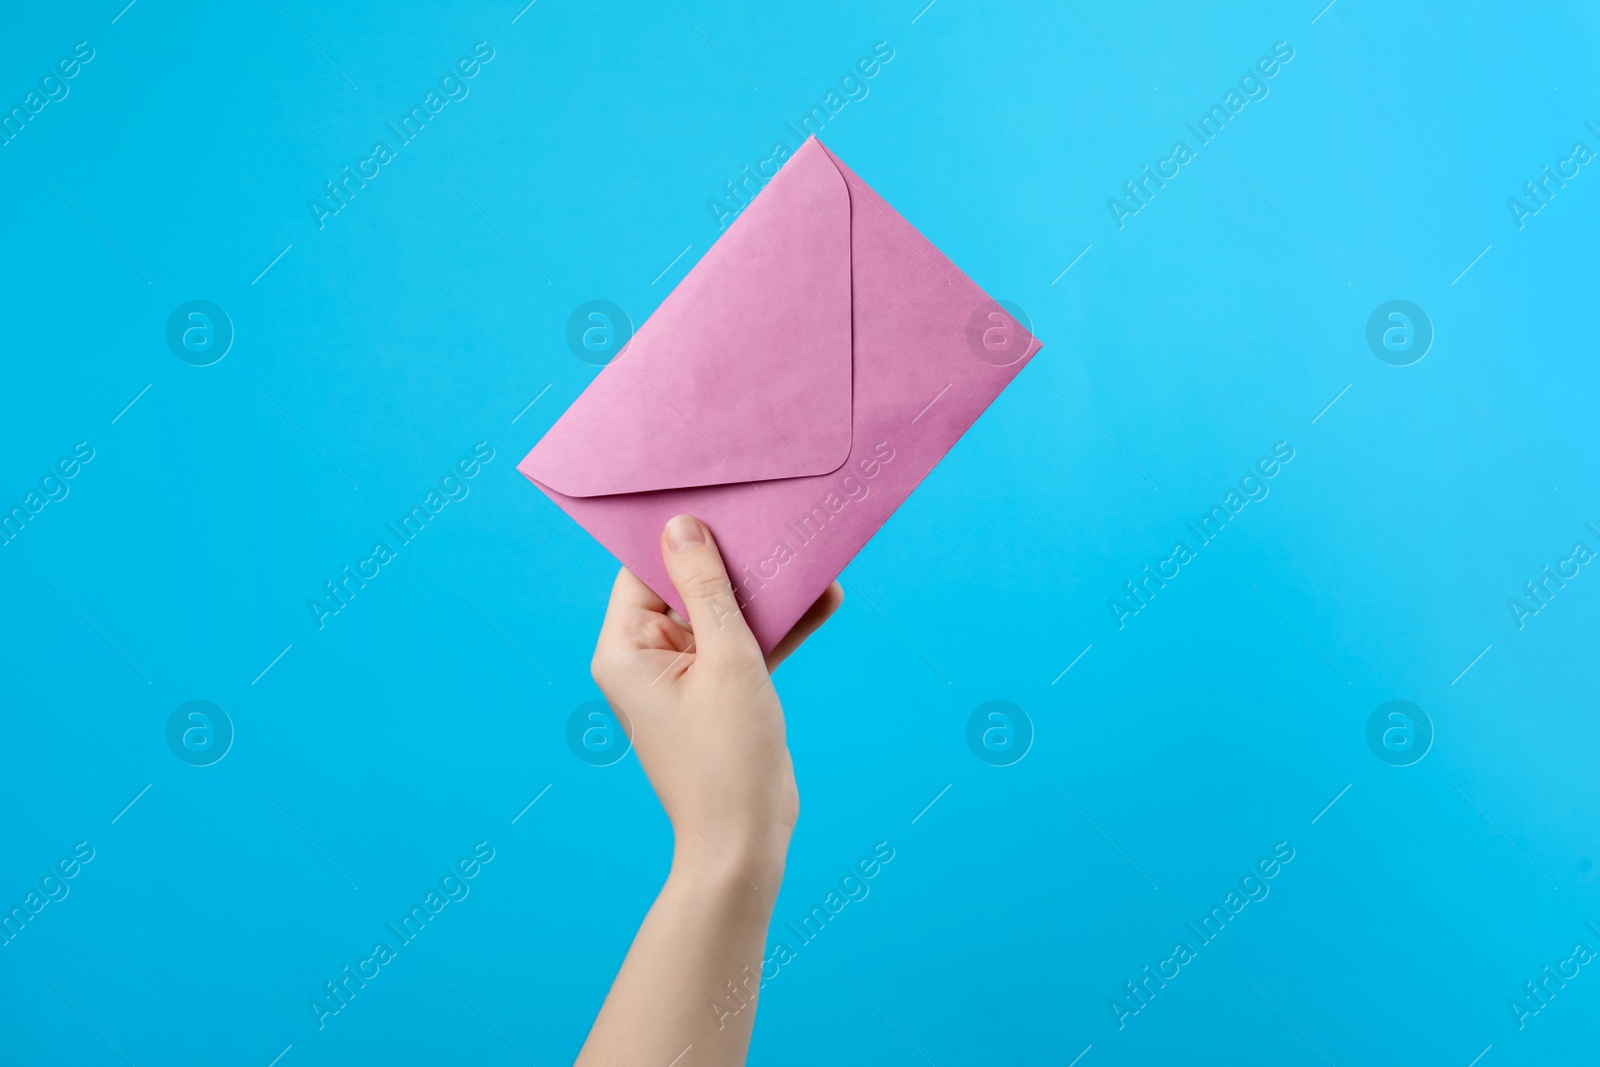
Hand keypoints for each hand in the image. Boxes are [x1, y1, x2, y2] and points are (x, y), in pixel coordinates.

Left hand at [590, 514, 842, 883]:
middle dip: (733, 557)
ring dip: (766, 590)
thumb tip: (682, 526)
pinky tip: (823, 597)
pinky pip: (745, 644)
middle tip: (771, 514)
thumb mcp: (726, 658)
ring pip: (723, 613)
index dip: (679, 532)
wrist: (748, 840)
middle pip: (687, 585)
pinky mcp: (719, 690)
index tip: (717, 496)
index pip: (644, 568)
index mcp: (626, 647)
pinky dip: (778, 626)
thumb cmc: (728, 756)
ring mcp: (685, 674)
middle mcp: (647, 656)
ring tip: (809, 551)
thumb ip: (707, 589)